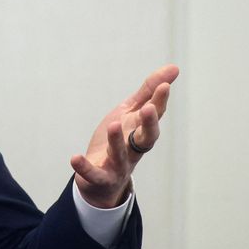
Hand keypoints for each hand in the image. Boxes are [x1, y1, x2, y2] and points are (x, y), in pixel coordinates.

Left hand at [70, 64, 178, 207]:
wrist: (102, 180)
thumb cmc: (119, 140)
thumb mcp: (131, 113)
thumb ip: (148, 92)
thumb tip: (174, 68)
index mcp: (140, 131)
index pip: (154, 116)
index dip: (160, 101)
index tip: (164, 86)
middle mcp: (133, 149)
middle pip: (146, 139)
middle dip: (149, 124)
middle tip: (149, 109)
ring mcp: (118, 165)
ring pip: (120, 154)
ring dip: (117, 140)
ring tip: (113, 124)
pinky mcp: (100, 178)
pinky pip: (94, 174)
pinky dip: (85, 167)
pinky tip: (74, 158)